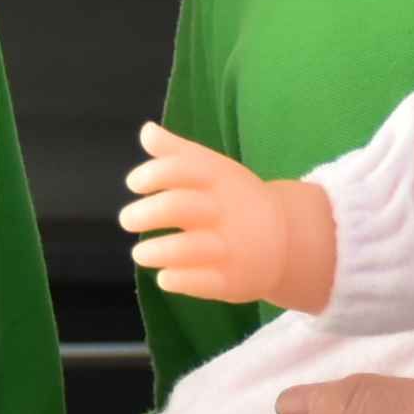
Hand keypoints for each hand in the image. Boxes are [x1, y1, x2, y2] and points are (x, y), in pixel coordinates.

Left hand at [123, 122, 338, 312]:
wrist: (286, 238)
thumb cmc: (235, 199)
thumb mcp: (213, 169)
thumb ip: (177, 152)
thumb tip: (146, 130)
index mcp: (220, 180)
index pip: (182, 169)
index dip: (152, 174)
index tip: (134, 184)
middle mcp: (225, 211)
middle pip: (179, 207)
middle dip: (146, 213)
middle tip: (127, 220)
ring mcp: (231, 247)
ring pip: (188, 248)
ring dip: (156, 251)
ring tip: (140, 254)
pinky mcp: (233, 280)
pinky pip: (203, 283)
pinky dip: (179, 280)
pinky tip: (164, 278)